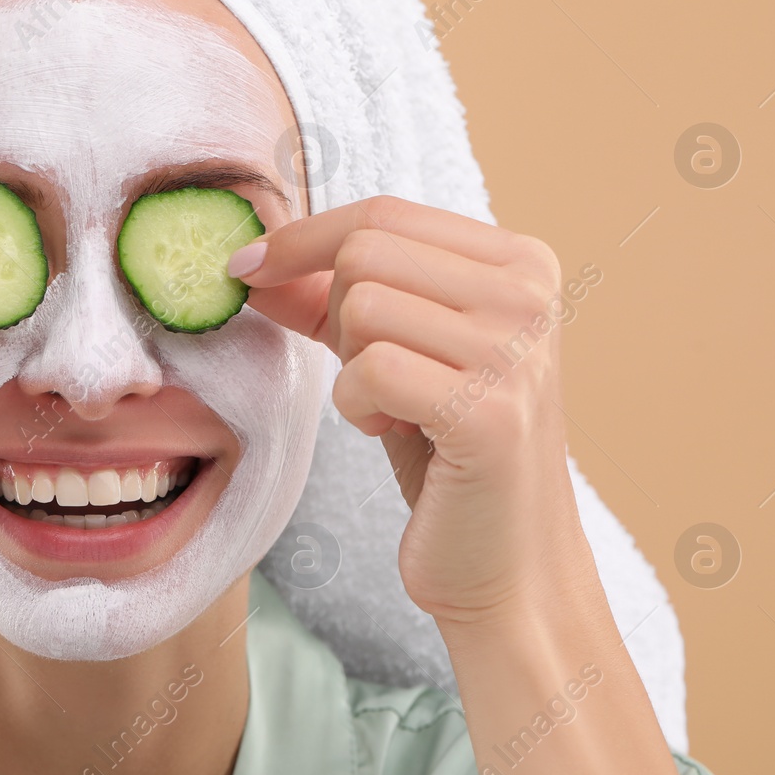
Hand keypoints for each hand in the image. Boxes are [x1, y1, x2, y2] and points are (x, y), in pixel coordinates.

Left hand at [230, 195, 589, 626]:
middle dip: (335, 315)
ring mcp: (516, 352)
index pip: (383, 213)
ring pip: (362, 307)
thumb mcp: (393, 352)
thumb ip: (329, 299)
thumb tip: (250, 262)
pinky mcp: (490, 414)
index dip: (301, 238)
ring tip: (391, 409)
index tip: (245, 268)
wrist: (506, 562)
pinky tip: (393, 432)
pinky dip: (357, 407)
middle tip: (369, 375)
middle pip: (366, 253)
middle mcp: (529, 296)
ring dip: (350, 368)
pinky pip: (370, 370)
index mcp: (520, 263)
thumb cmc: (446, 453)